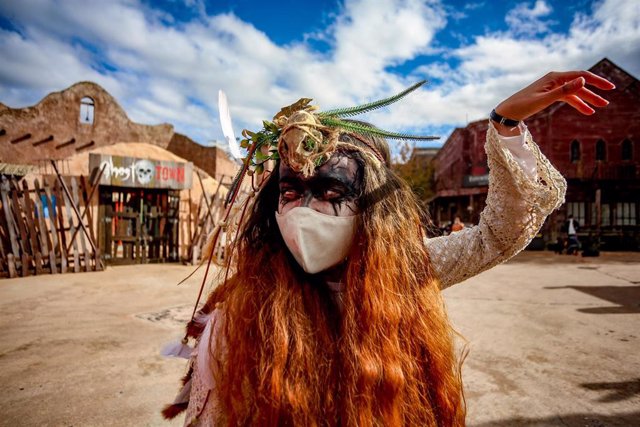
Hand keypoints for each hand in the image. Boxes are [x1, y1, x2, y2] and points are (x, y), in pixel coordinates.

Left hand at [493, 71, 614, 134]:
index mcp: (554, 77)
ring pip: (574, 92)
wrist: (507, 111)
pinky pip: (567, 98)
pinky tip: (587, 111)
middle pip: (580, 83)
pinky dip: (577, 103)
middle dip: (594, 92)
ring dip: (587, 99)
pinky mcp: (549, 94)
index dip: (596, 81)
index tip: (610, 88)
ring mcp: (552, 87)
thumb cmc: (523, 105)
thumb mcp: (544, 99)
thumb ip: (564, 90)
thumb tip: (583, 80)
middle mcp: (554, 79)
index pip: (581, 75)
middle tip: (607, 102)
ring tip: (599, 108)